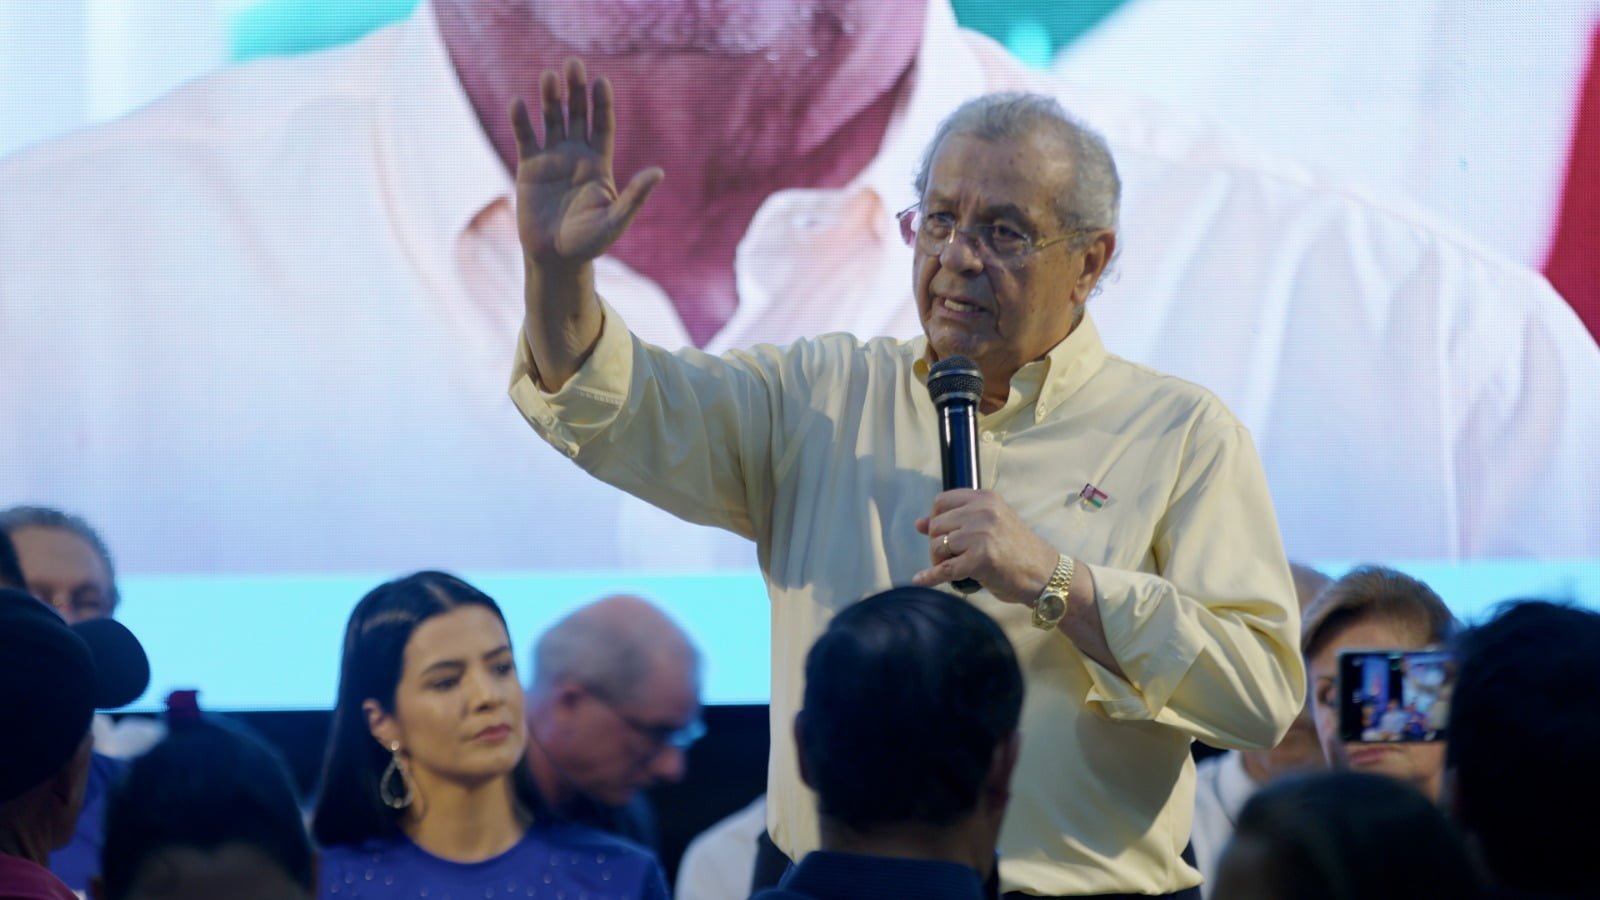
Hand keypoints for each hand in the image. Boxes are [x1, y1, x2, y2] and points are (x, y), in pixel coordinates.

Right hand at [510, 58, 662, 269]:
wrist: (556, 258)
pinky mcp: (529, 168)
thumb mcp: (616, 220)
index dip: (602, 104)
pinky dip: (522, 121)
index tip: (601, 82)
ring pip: (552, 120)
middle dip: (576, 91)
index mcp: (599, 163)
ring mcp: (552, 159)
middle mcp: (576, 155)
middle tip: (574, 64)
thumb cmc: (589, 243)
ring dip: (550, 98)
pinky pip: (525, 138)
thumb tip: (658, 173)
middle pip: (577, 115)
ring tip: (549, 76)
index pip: (602, 125)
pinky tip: (518, 103)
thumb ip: (634, 196)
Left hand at [913, 489, 1059, 605]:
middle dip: (936, 544)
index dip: (936, 520)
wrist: (1044, 573)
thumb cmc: (1016, 550)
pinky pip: (944, 569)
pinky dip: (930, 577)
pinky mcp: (980, 560)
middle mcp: (983, 512)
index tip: (943, 534)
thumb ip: (957, 520)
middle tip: (950, 557)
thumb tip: (918, 523)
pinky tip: (920, 580)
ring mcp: (981, 535)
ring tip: (955, 567)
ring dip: (939, 560)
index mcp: (985, 499)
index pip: (941, 502)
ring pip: (937, 546)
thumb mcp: (989, 525)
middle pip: (936, 526)